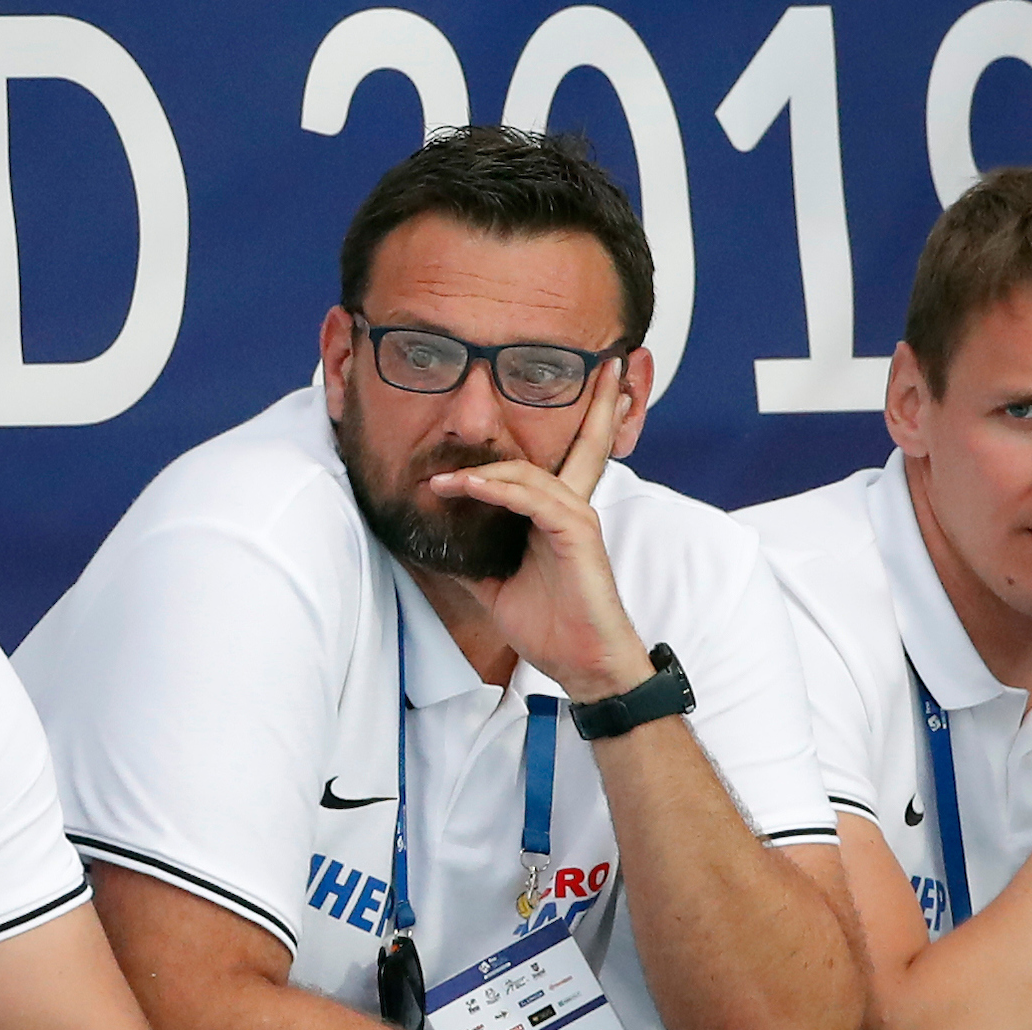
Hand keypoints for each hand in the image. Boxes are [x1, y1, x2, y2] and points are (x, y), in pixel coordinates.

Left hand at [426, 362, 654, 702]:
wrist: (582, 665)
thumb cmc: (550, 627)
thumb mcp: (495, 584)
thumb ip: (473, 554)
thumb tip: (434, 541)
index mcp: (560, 515)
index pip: (566, 457)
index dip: (570, 424)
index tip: (568, 391)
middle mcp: (573, 508)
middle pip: (582, 442)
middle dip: (590, 404)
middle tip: (597, 363)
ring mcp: (577, 518)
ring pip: (528, 473)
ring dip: (482, 470)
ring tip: (440, 476)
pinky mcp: (576, 534)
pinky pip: (530, 499)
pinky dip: (494, 490)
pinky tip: (464, 486)